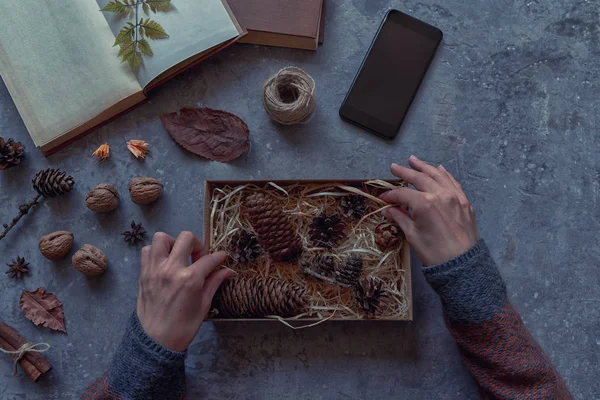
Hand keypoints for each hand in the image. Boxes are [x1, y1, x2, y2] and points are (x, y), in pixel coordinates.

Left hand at [137, 231, 231, 351]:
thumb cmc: (183, 326)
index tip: (222, 257)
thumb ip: (214, 282)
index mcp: (190, 279)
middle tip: (198, 257)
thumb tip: (228, 270)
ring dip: (173, 243)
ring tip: (179, 256)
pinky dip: (157, 252)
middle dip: (197, 244)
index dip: (219, 257)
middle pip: (186, 238)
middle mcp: (171, 269)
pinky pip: (147, 250)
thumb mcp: (204, 305)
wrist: (155, 341)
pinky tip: (164, 263)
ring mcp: (155, 269)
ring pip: (162, 238)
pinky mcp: (143, 273)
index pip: (209, 259)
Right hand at [380, 156, 479, 265]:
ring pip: (437, 175)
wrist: (462, 263)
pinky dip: (444, 174)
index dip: (391, 195)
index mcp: (425, 203)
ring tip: (413, 160)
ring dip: (424, 167)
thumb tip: (388, 210)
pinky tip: (438, 169)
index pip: (403, 194)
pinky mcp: (463, 201)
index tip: (383, 198)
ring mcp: (454, 196)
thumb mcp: (413, 235)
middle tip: (394, 166)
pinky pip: (452, 182)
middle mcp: (440, 194)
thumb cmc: (435, 252)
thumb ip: (400, 217)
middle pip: (420, 178)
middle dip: (405, 172)